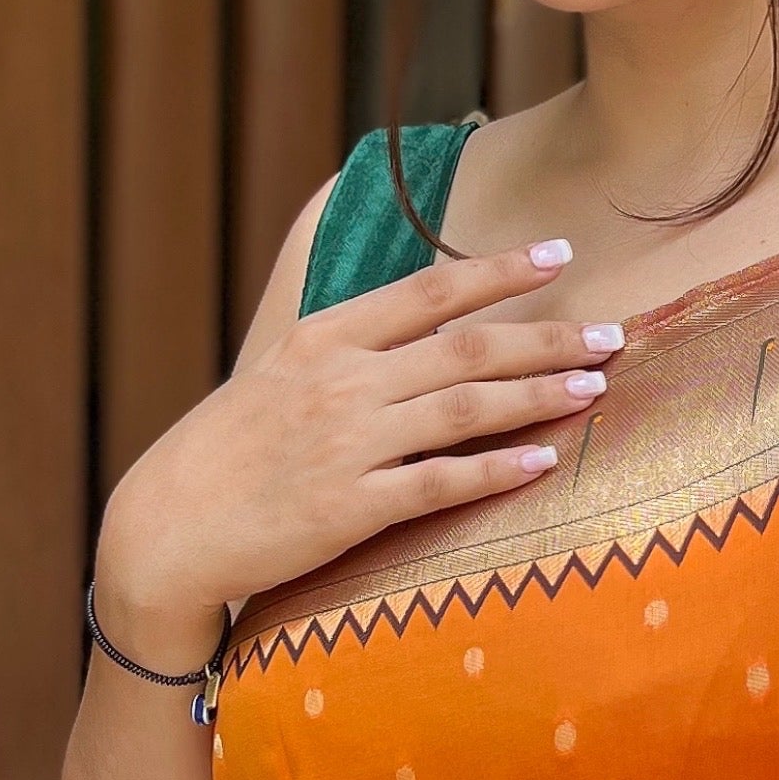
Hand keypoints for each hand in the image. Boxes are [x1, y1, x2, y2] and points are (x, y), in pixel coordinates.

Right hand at [93, 238, 617, 645]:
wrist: (165, 528)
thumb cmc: (226, 453)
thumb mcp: (277, 375)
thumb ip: (347, 349)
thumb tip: (419, 323)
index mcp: (322, 339)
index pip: (427, 291)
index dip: (498, 269)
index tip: (559, 251)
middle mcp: (339, 383)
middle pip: (464, 347)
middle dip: (546, 335)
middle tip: (612, 332)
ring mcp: (345, 445)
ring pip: (464, 408)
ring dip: (538, 394)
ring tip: (596, 385)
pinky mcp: (348, 509)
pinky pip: (439, 483)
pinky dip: (496, 469)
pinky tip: (543, 459)